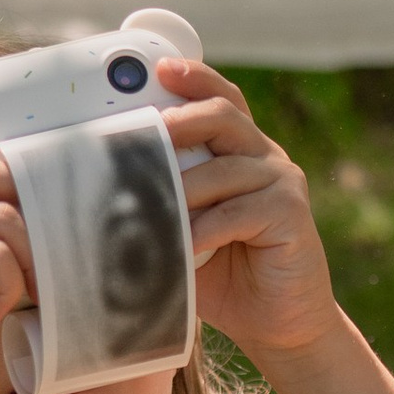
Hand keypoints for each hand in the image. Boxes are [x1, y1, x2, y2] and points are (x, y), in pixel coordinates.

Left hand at [158, 62, 339, 368]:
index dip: (194, 78)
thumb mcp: (186, 231)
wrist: (279, 324)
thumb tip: (102, 189)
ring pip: (222, 168)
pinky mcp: (291, 215)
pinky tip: (184, 248)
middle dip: (178, 121)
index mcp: (241, 153)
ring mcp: (282, 183)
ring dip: (182, 192)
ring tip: (150, 213)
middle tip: (143, 137)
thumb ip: (162, 203)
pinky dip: (205, 230)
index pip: (221, 100)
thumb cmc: (225, 276)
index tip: (160, 70)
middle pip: (222, 116)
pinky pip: (237, 211)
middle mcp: (265, 158)